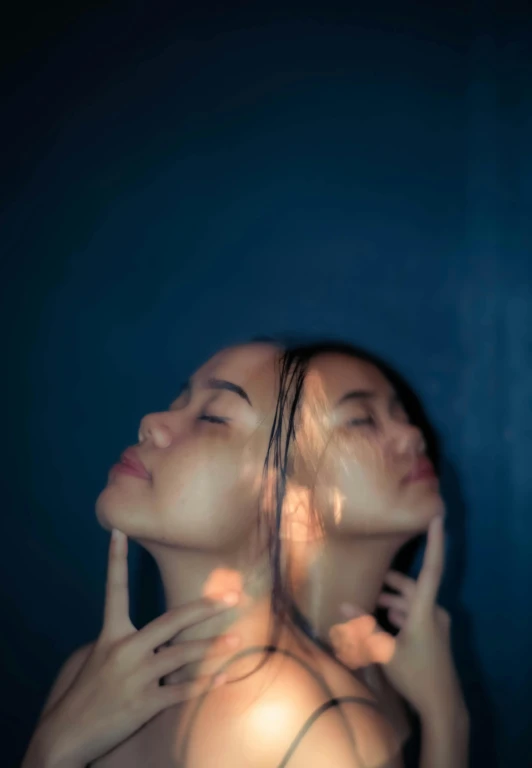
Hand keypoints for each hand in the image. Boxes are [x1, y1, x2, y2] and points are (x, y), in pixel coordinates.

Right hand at [34, 529, 238, 766]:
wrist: (66, 735)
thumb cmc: (83, 693)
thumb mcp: (94, 657)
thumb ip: (121, 639)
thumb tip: (150, 634)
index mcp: (110, 633)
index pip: (114, 589)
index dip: (115, 559)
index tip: (118, 530)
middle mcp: (124, 649)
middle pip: (171, 620)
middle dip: (205, 607)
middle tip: (232, 596)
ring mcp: (135, 676)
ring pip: (182, 655)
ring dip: (213, 647)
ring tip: (237, 640)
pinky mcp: (144, 703)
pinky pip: (181, 691)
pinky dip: (204, 685)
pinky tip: (223, 678)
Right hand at [330, 517, 465, 718]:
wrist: (442, 706)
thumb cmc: (414, 675)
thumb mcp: (384, 652)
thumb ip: (363, 627)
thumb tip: (341, 605)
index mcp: (424, 610)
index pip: (431, 569)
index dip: (435, 542)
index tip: (437, 518)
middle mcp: (434, 612)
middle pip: (411, 588)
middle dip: (389, 584)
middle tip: (367, 580)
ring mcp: (437, 625)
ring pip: (411, 602)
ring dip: (392, 601)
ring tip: (369, 604)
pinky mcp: (435, 636)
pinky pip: (415, 615)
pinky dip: (399, 613)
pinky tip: (382, 622)